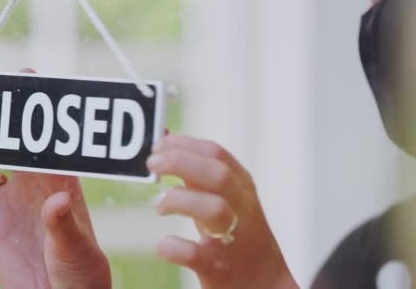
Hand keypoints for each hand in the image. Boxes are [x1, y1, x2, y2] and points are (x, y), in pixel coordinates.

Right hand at [0, 65, 109, 288]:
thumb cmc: (82, 273)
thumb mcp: (76, 249)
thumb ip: (63, 224)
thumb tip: (56, 199)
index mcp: (59, 184)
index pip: (46, 138)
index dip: (36, 106)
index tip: (25, 76)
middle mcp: (31, 189)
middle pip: (8, 143)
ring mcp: (8, 207)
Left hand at [147, 135, 297, 288]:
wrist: (263, 285)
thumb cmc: (235, 235)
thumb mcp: (224, 198)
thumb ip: (195, 173)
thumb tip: (164, 140)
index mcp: (241, 187)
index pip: (216, 153)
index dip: (184, 144)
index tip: (158, 144)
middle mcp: (242, 208)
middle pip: (217, 175)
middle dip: (181, 162)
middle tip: (152, 164)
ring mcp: (234, 238)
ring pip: (215, 209)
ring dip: (181, 200)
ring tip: (159, 205)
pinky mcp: (220, 269)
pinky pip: (197, 254)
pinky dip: (176, 247)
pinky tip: (164, 243)